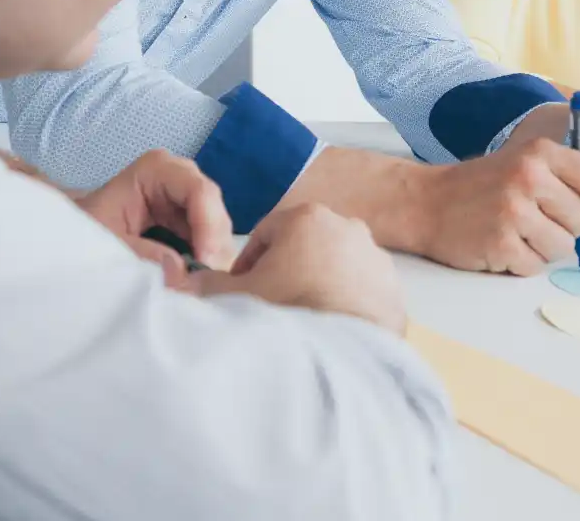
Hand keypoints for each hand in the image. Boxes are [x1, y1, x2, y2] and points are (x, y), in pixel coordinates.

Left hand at [78, 149, 234, 287]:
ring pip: (218, 232)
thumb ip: (140, 254)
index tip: (204, 266)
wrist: (73, 234)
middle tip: (204, 286)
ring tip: (198, 289)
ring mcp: (189, 200)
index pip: (200, 192)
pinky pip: (209, 244)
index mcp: (159, 169)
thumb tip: (180, 273)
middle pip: (215, 213)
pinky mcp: (191, 222)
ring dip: (211, 261)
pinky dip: (205, 265)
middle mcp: (182, 178)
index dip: (208, 228)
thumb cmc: (84, 229)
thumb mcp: (104, 241)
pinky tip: (196, 284)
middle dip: (213, 250)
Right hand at [195, 204, 407, 333]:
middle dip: (288, 273)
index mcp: (307, 218)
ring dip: (320, 289)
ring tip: (304, 325)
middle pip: (305, 249)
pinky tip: (332, 334)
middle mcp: (348, 229)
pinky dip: (348, 309)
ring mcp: (377, 261)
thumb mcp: (229, 298)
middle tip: (274, 308)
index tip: (245, 289)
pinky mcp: (395, 293)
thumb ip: (204, 284)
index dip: (250, 262)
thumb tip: (184, 282)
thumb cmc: (283, 318)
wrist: (336, 362)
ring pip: (337, 271)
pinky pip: (363, 296)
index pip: (266, 233)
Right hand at [415, 135, 579, 276]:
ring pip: (563, 248)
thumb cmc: (482, 186)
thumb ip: (567, 181)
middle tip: (537, 223)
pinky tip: (501, 245)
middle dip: (568, 230)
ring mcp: (513, 211)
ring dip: (544, 249)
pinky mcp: (500, 244)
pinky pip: (535, 266)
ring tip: (517, 233)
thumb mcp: (524, 162)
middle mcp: (529, 177)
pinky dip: (522, 262)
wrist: (425, 202)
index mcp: (540, 152)